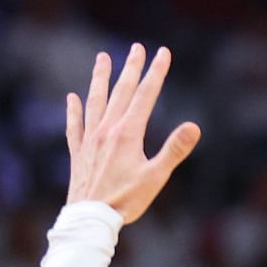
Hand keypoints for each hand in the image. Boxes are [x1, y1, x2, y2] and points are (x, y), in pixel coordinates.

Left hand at [66, 44, 200, 223]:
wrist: (90, 219)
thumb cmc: (126, 200)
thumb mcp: (156, 177)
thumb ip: (174, 149)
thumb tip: (194, 126)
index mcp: (127, 133)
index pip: (145, 95)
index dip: (156, 72)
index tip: (162, 53)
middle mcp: (106, 130)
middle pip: (121, 92)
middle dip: (131, 68)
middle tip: (137, 47)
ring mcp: (90, 140)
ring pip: (95, 101)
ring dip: (100, 79)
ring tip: (102, 59)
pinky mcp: (78, 153)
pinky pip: (74, 126)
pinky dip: (73, 111)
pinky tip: (72, 98)